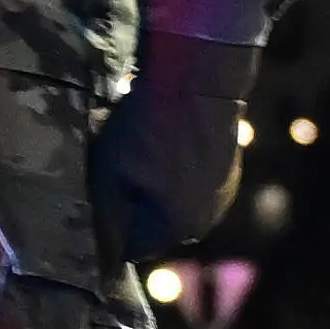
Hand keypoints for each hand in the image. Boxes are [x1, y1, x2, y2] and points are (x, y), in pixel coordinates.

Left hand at [97, 32, 263, 259]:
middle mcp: (207, 218)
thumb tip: (106, 235)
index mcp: (178, 227)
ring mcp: (223, 192)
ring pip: (179, 203)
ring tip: (139, 159)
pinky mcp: (230, 167)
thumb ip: (108, 211)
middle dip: (138, 210)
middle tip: (116, 180)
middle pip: (160, 227)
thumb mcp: (110, 172)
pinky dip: (178, 172)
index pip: (136, 247)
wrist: (197, 81)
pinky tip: (164, 147)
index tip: (99, 207)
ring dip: (159, 190)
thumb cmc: (147, 129)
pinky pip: (195, 182)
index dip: (114, 230)